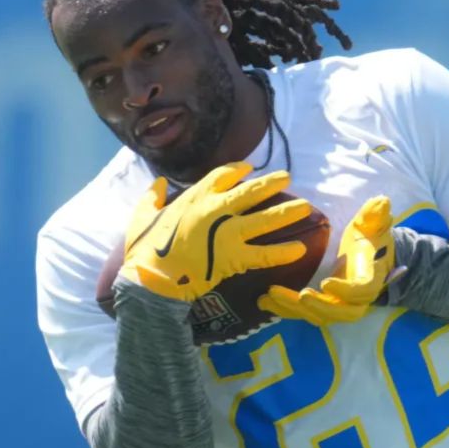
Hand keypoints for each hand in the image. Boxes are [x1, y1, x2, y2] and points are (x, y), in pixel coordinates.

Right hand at [120, 162, 311, 301]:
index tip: (249, 169)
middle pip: (250, 191)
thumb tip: (158, 184)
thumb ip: (151, 198)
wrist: (152, 278)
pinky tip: (300, 249)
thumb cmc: (144, 248)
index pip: (222, 175)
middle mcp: (216, 210)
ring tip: (306, 207)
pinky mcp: (234, 257)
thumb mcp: (142, 216)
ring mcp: (228, 233)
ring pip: (264, 219)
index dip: (238, 170)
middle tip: (287, 178)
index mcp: (195, 197)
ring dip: (287, 212)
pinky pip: (264, 253)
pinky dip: (283, 252)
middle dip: (271, 183)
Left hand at [258, 195, 401, 325]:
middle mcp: (355, 299)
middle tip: (300, 296)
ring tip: (271, 295)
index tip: (326, 283)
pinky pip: (302, 314)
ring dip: (293, 308)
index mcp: (368, 279)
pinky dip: (283, 310)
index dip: (345, 290)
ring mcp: (337, 306)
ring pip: (317, 316)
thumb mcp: (373, 225)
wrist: (368, 257)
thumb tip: (381, 201)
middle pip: (339, 312)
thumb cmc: (369, 239)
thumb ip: (376, 215)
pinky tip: (263, 301)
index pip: (360, 291)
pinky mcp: (320, 307)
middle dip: (318, 306)